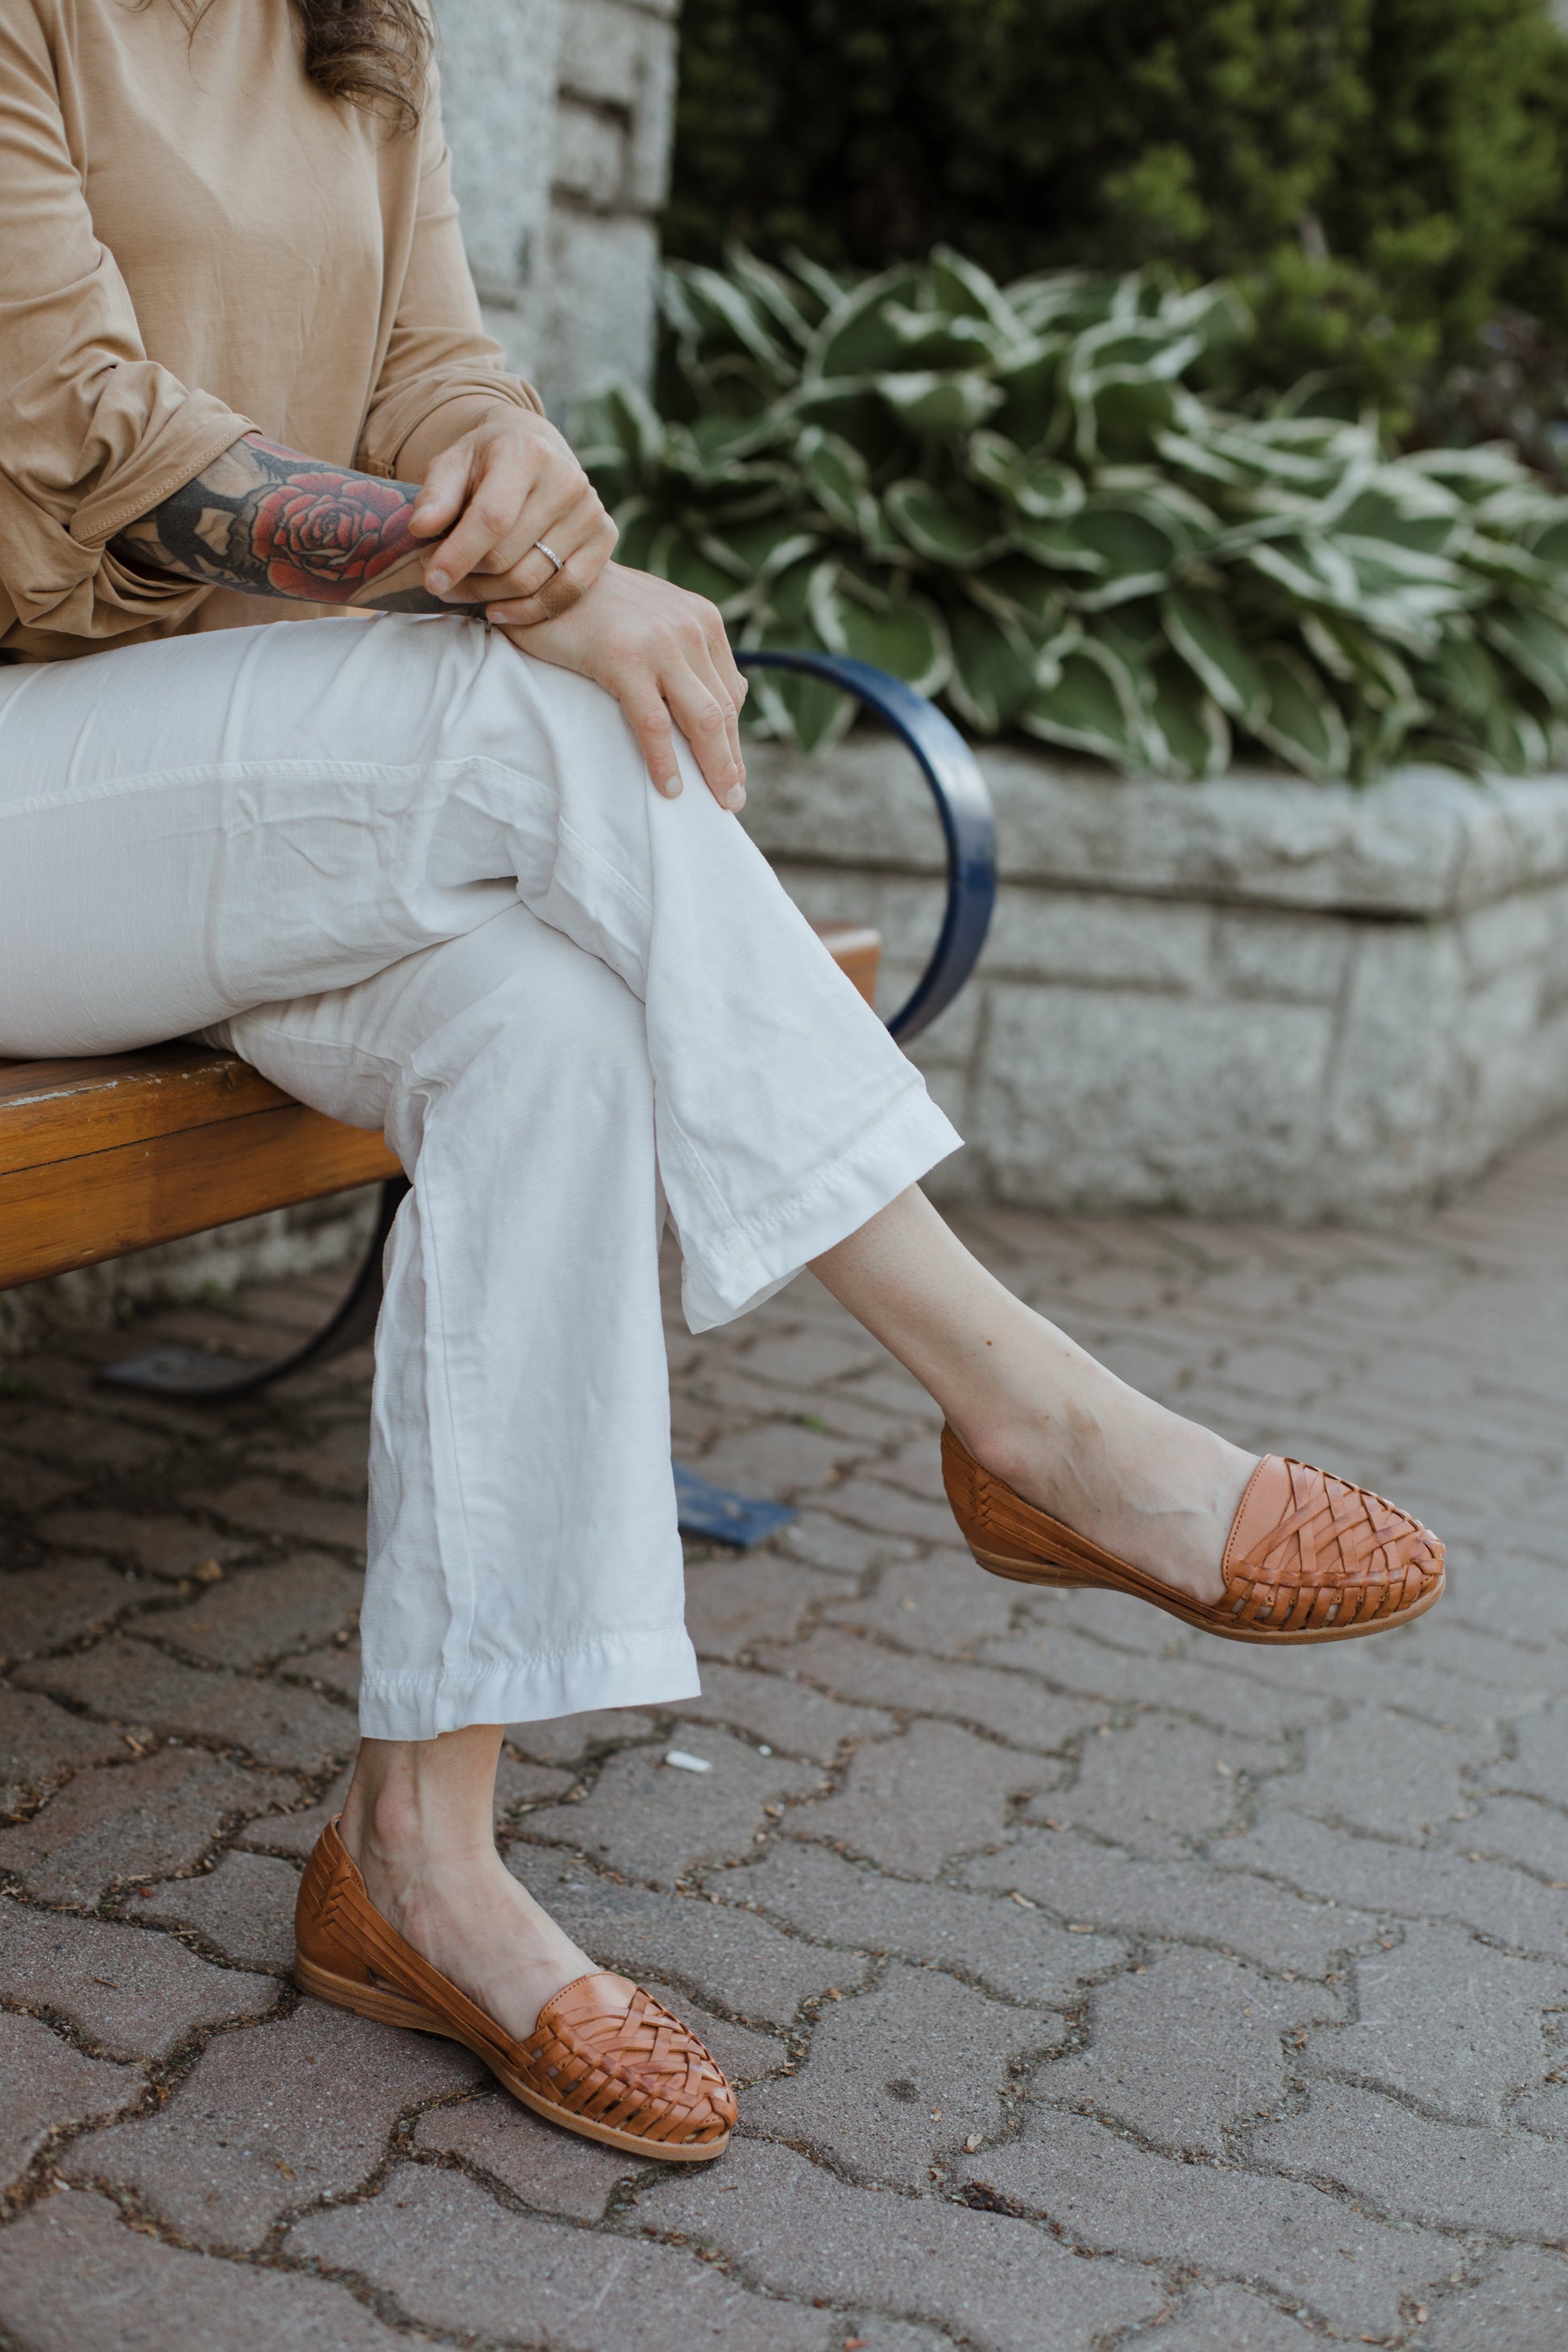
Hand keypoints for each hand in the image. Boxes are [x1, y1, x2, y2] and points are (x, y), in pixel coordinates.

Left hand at [409, 410, 616, 622]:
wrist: (537, 452)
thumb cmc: (487, 463)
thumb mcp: (453, 464)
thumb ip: (436, 495)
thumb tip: (421, 528)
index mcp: (527, 453)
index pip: (492, 519)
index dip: (458, 555)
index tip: (431, 580)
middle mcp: (567, 481)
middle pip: (508, 556)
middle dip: (468, 577)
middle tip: (441, 581)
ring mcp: (590, 512)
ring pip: (531, 579)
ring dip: (490, 595)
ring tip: (463, 589)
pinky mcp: (605, 538)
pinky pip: (565, 593)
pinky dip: (528, 610)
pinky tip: (497, 609)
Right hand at [508, 563, 748, 808]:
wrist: (540, 569)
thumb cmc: (590, 604)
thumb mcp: (650, 617)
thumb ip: (681, 650)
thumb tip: (711, 700)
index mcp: (702, 619)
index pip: (730, 691)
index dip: (733, 738)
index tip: (730, 771)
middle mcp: (691, 628)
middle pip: (724, 710)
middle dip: (730, 760)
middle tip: (732, 801)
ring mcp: (660, 642)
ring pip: (702, 720)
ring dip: (714, 768)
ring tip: (717, 802)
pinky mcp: (624, 658)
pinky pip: (654, 723)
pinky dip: (665, 761)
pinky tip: (670, 789)